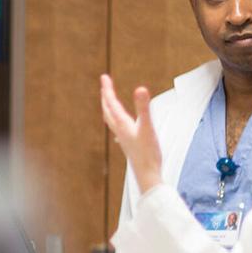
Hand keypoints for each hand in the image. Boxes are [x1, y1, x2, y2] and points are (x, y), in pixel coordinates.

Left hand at [100, 74, 162, 192]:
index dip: (108, 89)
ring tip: (108, 103)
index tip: (104, 77)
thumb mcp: (148, 127)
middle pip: (108, 110)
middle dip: (106, 97)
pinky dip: (117, 123)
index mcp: (122, 124)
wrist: (147, 175)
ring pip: (111, 121)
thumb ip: (144, 108)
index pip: (111, 102)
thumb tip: (141, 89)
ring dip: (109, 109)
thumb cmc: (148, 153)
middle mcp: (120, 130)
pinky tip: (119, 129)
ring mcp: (123, 138)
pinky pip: (118, 130)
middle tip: (105, 85)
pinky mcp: (128, 145)